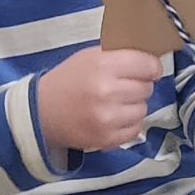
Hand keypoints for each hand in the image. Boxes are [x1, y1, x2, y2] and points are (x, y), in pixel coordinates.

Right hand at [38, 46, 166, 152]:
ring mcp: (108, 118)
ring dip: (135, 106)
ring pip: (143, 109)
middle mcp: (108, 92)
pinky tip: (115, 117)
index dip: (152, 67)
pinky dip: (129, 123)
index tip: (149, 69)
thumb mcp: (90, 57)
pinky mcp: (107, 138)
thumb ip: (120, 56)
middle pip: (147, 88)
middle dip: (139, 86)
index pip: (148, 65)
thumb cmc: (68, 80)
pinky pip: (136, 129)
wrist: (42, 112)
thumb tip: (151, 61)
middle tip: (123, 86)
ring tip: (117, 103)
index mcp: (103, 66)